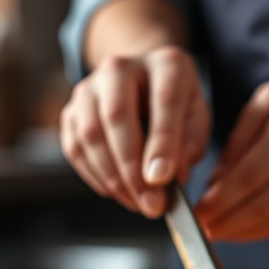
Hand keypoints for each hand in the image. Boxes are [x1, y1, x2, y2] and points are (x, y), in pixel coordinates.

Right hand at [59, 46, 211, 216]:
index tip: (162, 179)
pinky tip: (117, 191)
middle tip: (150, 204)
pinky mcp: (71, 111)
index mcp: (165, 64)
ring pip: (90, 134)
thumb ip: (189, 144)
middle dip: (132, 168)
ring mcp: (90, 87)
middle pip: (117, 115)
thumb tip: (167, 176)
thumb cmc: (177, 107)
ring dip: (113, 177)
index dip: (162, 143)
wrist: (145, 87)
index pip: (163, 101)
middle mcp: (121, 67)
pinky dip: (95, 176)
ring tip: (137, 203)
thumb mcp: (197, 119)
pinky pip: (75, 148)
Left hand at [196, 60, 268, 241]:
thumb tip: (215, 183)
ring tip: (221, 231)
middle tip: (204, 229)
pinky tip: (250, 227)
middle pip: (261, 207)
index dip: (217, 202)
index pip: (246, 179)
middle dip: (226, 223)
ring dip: (245, 232)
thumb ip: (240, 139)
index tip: (196, 212)